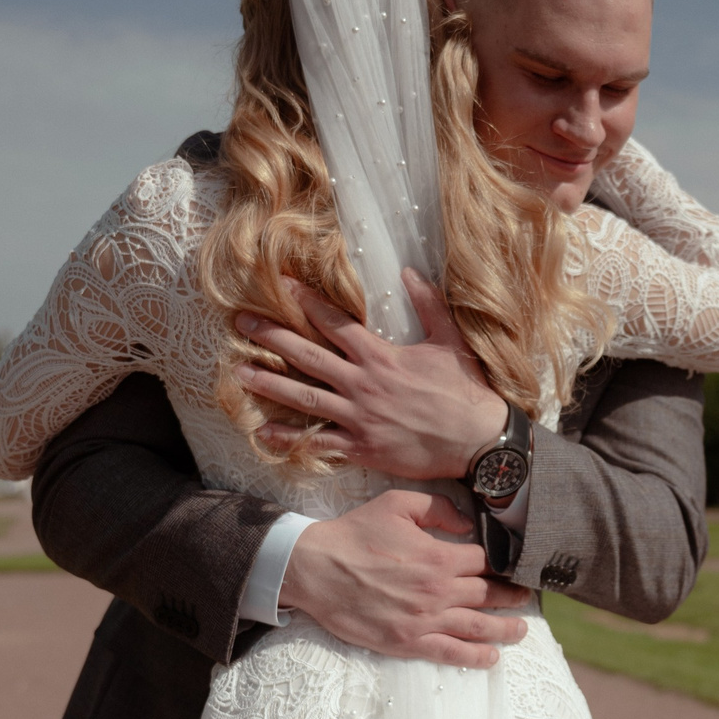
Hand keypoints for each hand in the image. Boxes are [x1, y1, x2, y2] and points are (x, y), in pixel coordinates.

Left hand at [236, 270, 510, 479]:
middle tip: (242, 323)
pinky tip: (263, 432)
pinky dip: (289, 439)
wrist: (479, 442)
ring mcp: (359, 417)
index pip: (334, 322)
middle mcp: (363, 384)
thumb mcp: (452, 340)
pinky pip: (318, 442)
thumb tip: (410, 271)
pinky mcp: (362, 448)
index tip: (280, 285)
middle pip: (307, 355)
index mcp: (382, 356)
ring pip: (304, 398)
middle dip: (272, 336)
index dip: (304, 301)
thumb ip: (429, 303)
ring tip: (239, 372)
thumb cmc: (467, 391)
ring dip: (269, 384)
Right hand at [278, 489, 528, 666]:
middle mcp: (437, 591)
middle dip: (512, 597)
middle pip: (488, 596)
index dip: (501, 564)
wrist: (314, 568)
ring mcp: (424, 620)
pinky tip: (492, 658)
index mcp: (438, 557)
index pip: (484, 563)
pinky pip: (450, 653)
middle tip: (525, 599)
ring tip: (521, 630)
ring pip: (477, 627)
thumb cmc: (354, 534)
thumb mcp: (396, 503)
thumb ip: (437, 507)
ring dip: (505, 630)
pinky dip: (475, 657)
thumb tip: (466, 523)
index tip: (511, 568)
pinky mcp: (407, 642)